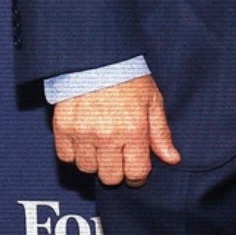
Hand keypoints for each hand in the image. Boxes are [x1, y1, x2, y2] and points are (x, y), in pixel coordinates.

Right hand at [52, 74, 180, 185]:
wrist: (98, 56)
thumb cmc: (128, 76)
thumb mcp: (152, 100)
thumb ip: (161, 133)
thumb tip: (172, 159)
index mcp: (134, 129)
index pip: (136, 174)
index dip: (138, 176)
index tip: (136, 169)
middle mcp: (107, 135)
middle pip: (110, 177)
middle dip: (117, 169)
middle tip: (118, 153)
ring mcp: (83, 133)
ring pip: (87, 169)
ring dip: (95, 160)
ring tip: (101, 140)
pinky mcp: (63, 128)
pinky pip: (67, 157)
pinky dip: (75, 152)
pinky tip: (84, 136)